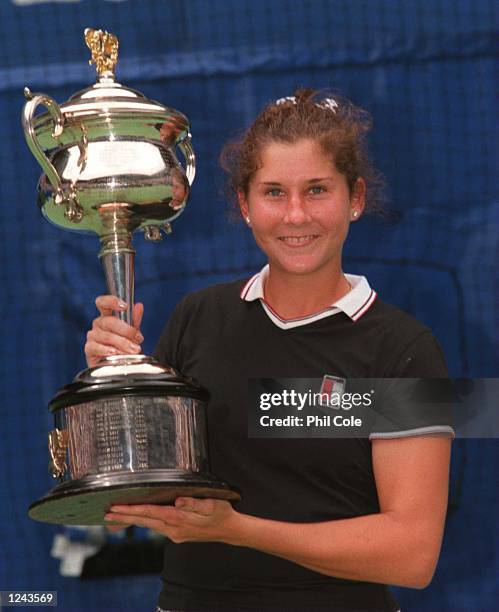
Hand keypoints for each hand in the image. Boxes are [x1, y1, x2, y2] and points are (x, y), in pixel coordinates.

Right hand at [84, 295, 144, 367]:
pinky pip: (96, 347)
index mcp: (108, 316)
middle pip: (109, 321)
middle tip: (138, 339)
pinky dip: (107, 350)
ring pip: (106, 335)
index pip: (103, 303)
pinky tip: (115, 353)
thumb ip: (135, 320)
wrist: (119, 367)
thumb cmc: (124, 348)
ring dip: (122, 343)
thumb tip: (138, 306)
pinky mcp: (89, 349)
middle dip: (126, 330)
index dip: (111, 301)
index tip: (124, 306)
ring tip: (133, 350)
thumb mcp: (132, 333)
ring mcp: (92, 336)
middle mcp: (99, 324)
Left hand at [104, 497, 237, 543]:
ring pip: (148, 525)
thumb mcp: (211, 504)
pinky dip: (144, 522)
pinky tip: (140, 519)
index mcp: (178, 518)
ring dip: (132, 520)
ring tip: (116, 516)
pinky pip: (156, 527)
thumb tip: (178, 500)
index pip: (149, 513)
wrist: (229, 530)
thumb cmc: (221, 513)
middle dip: (125, 517)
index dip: (131, 510)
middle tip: (106, 513)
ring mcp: (174, 533)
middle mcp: (173, 528)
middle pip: (144, 521)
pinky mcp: (177, 534)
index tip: (115, 508)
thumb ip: (194, 503)